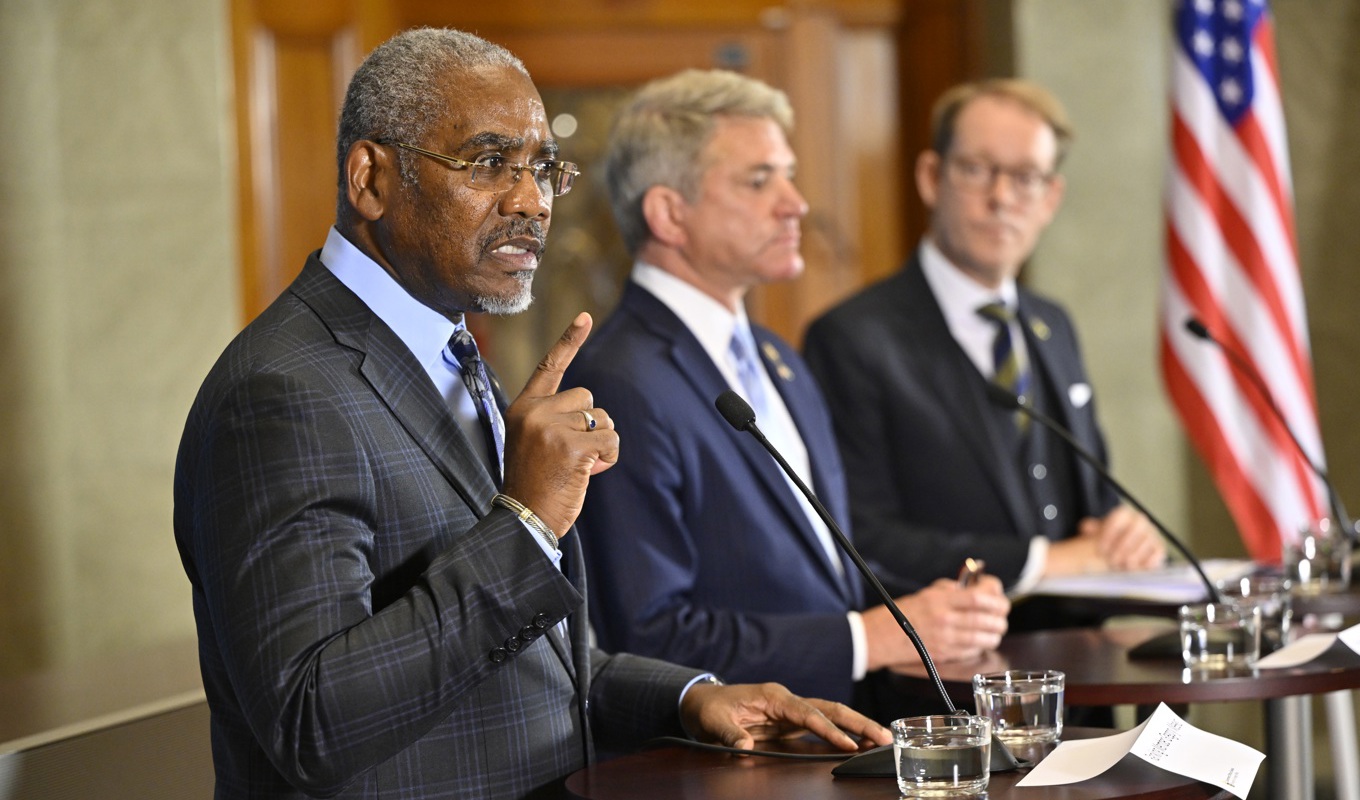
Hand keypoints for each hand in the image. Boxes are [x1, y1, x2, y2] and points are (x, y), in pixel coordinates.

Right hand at [500, 312, 618, 535]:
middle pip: (588, 398)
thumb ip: (557, 422)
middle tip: (570, 456)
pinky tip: (587, 473)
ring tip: (576, 467)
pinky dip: (607, 459)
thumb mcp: (536, 443)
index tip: (586, 317)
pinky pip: (610, 441)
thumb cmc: (534, 486)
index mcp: (522, 408)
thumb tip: (595, 422)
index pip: (548, 367)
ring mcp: (552, 427)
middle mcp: (534, 411)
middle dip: (590, 426)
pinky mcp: (572, 445)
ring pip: (603, 420)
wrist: (524, 520)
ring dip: (600, 445)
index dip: (569, 341)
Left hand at [679, 682, 890, 751]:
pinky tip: (856, 746)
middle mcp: (786, 702)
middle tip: (884, 736)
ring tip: (880, 740)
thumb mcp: (713, 721)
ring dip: (855, 728)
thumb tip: (747, 747)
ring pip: (830, 717)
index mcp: (773, 696)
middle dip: (857, 722)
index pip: (807, 713)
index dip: (828, 729)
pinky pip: (819, 729)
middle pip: (829, 709)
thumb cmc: (709, 708)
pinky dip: (839, 736)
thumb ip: (730, 733)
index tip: (849, 744)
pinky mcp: (789, 724)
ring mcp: (790, 712)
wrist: (700, 702)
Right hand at [862, 577, 1009, 669]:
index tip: (998, 594)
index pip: (977, 598)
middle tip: (1003, 612)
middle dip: (1001, 616)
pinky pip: (973, 651)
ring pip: (985, 638)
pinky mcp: (945, 655)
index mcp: (940, 601)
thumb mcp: (928, 593)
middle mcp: (944, 621)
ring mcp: (946, 640)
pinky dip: (982, 645)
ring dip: (996, 633)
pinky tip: (981, 639)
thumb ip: (954, 590)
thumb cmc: (904, 612)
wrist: (884, 636)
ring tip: (996, 628)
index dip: (995, 596)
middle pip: (986, 619)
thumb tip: (979, 588)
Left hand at [1046, 505, 1165, 575]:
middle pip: (1134, 530)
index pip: (1118, 518)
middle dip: (1121, 547)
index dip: (1109, 534)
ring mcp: (1152, 533)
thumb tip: (1086, 527)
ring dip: (1131, 556)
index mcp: (1124, 514)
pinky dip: (1145, 562)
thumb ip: (1091, 528)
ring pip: (1145, 543)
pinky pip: (1157, 553)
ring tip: (1120, 565)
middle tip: (1111, 559)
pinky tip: (1133, 567)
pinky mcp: (1159, 547)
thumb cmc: (1110, 540)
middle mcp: (1140, 520)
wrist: (1125, 549)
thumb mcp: (1098, 532)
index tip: (1101, 549)